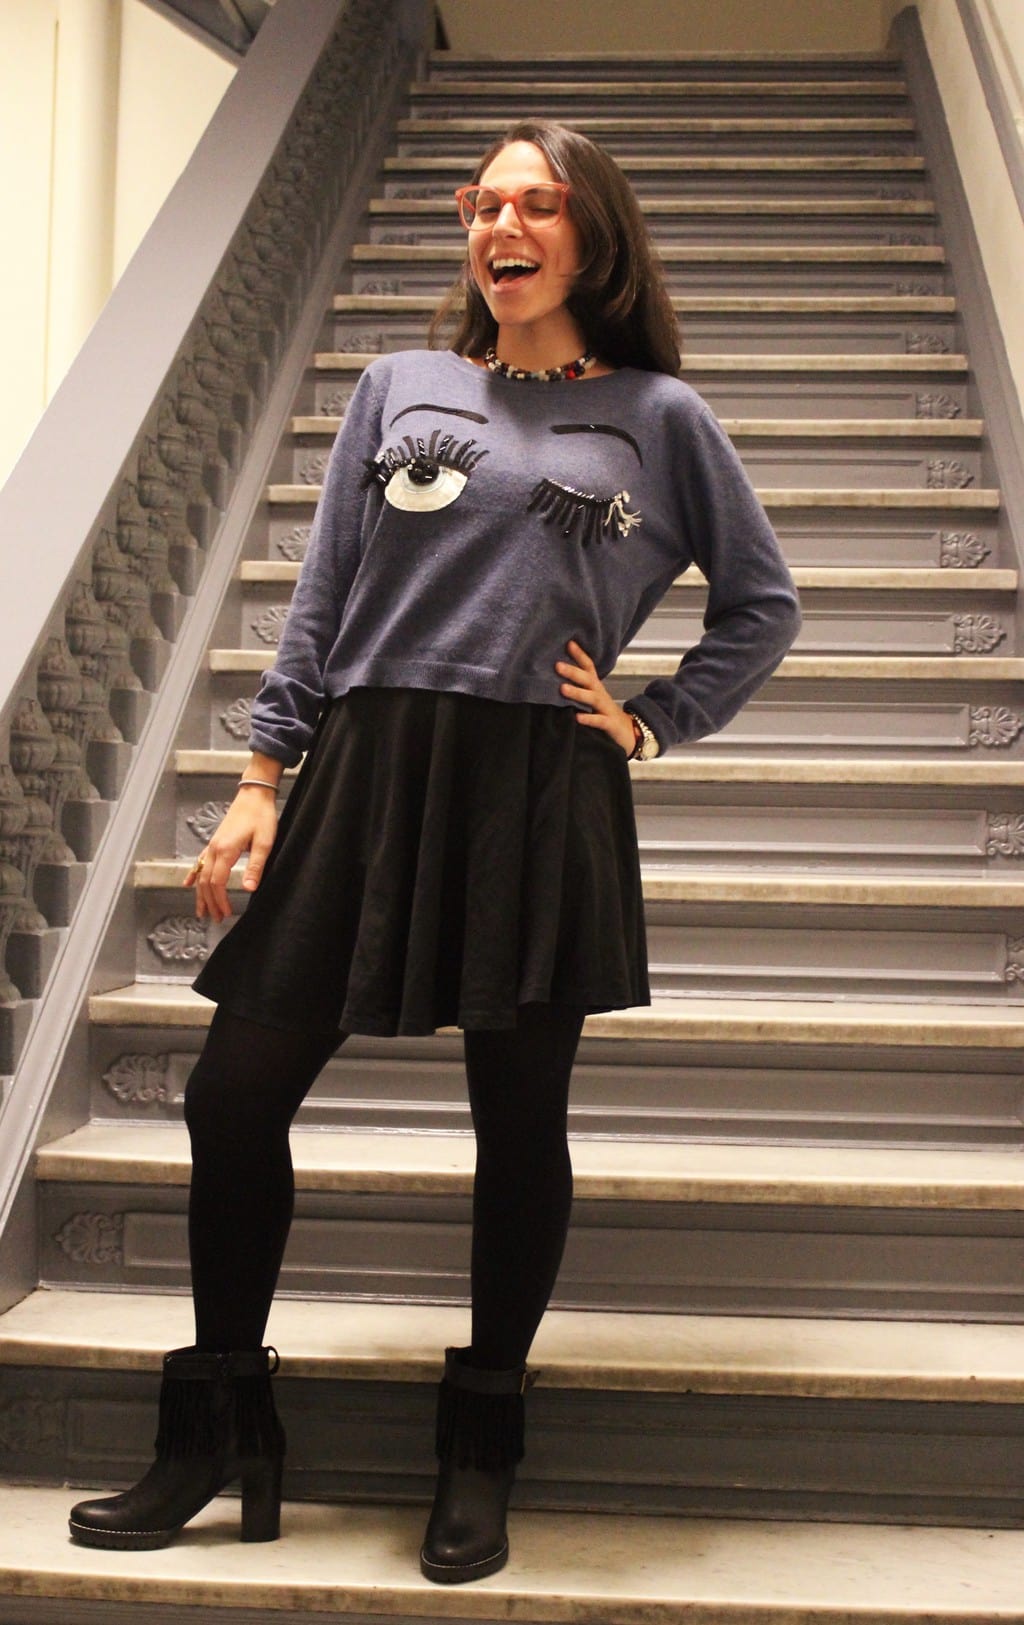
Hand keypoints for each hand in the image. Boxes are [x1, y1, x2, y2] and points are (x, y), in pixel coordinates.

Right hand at [184, 787, 277, 923]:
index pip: (217, 883)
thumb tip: (249, 888)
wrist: (254, 795)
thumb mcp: (264, 842)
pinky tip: (188, 884)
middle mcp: (214, 849)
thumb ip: (255, 866)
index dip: (220, 900)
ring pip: (201, 874)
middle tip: (216, 919)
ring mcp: (212, 845)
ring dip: (201, 894)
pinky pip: (199, 862)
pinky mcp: (215, 842)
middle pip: (206, 882)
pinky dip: (193, 875)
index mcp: (225, 850)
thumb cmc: (261, 816)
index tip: (226, 913)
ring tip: (201, 911)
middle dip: (210, 902)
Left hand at [555, 639, 635, 754]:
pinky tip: (578, 718)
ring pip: (593, 698)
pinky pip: (600, 721)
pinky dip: (589, 719)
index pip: (589, 667)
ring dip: (578, 692)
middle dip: (573, 672)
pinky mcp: (610, 724)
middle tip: (557, 665)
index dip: (580, 655)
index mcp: (596, 688)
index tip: (569, 643)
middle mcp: (601, 695)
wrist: (631, 733)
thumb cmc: (605, 714)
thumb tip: (555, 680)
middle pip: (588, 680)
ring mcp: (606, 709)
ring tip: (562, 689)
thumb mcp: (593, 699)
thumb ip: (580, 689)